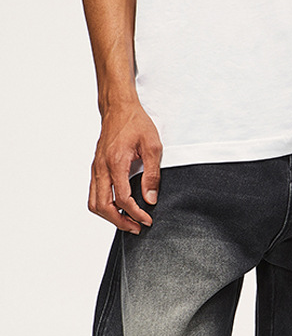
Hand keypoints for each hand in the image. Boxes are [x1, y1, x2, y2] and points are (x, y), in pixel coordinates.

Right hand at [89, 102, 162, 232]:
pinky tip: (119, 208)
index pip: (122, 198)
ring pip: (94, 202)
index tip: (148, 219)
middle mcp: (101, 167)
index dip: (135, 213)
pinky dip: (104, 206)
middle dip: (120, 221)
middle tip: (137, 228)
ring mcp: (96, 168)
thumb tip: (150, 199)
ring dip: (110, 216)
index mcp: (115, 162)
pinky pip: (94, 193)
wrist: (118, 107)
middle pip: (103, 206)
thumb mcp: (153, 146)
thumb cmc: (136, 123)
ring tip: (128, 222)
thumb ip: (152, 174)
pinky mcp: (96, 167)